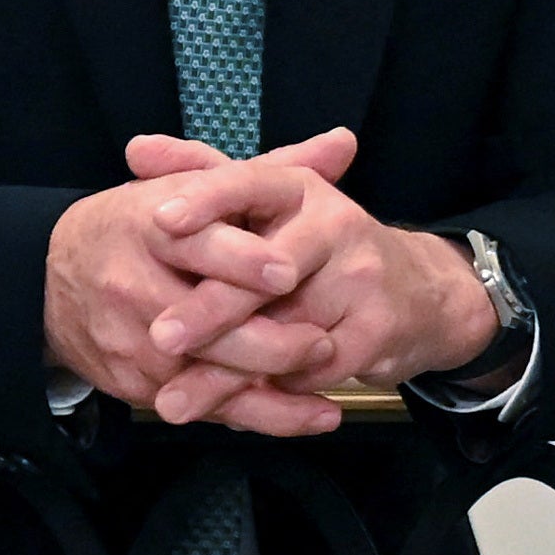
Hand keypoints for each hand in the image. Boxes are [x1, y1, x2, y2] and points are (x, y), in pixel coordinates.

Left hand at [45, 129, 493, 436]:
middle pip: (263, 271)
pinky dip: (277, 391)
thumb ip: (202, 177)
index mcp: (298, 187)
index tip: (160, 222)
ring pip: (283, 332)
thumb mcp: (268, 207)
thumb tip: (135, 149)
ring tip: (175, 401)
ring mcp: (360, 275)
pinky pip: (315, 367)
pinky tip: (242, 405)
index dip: (205, 200)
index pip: (249, 182)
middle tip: (158, 338)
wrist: (419, 291)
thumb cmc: (320, 248)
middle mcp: (334, 223)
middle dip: (208, 310)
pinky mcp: (380, 326)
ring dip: (227, 375)